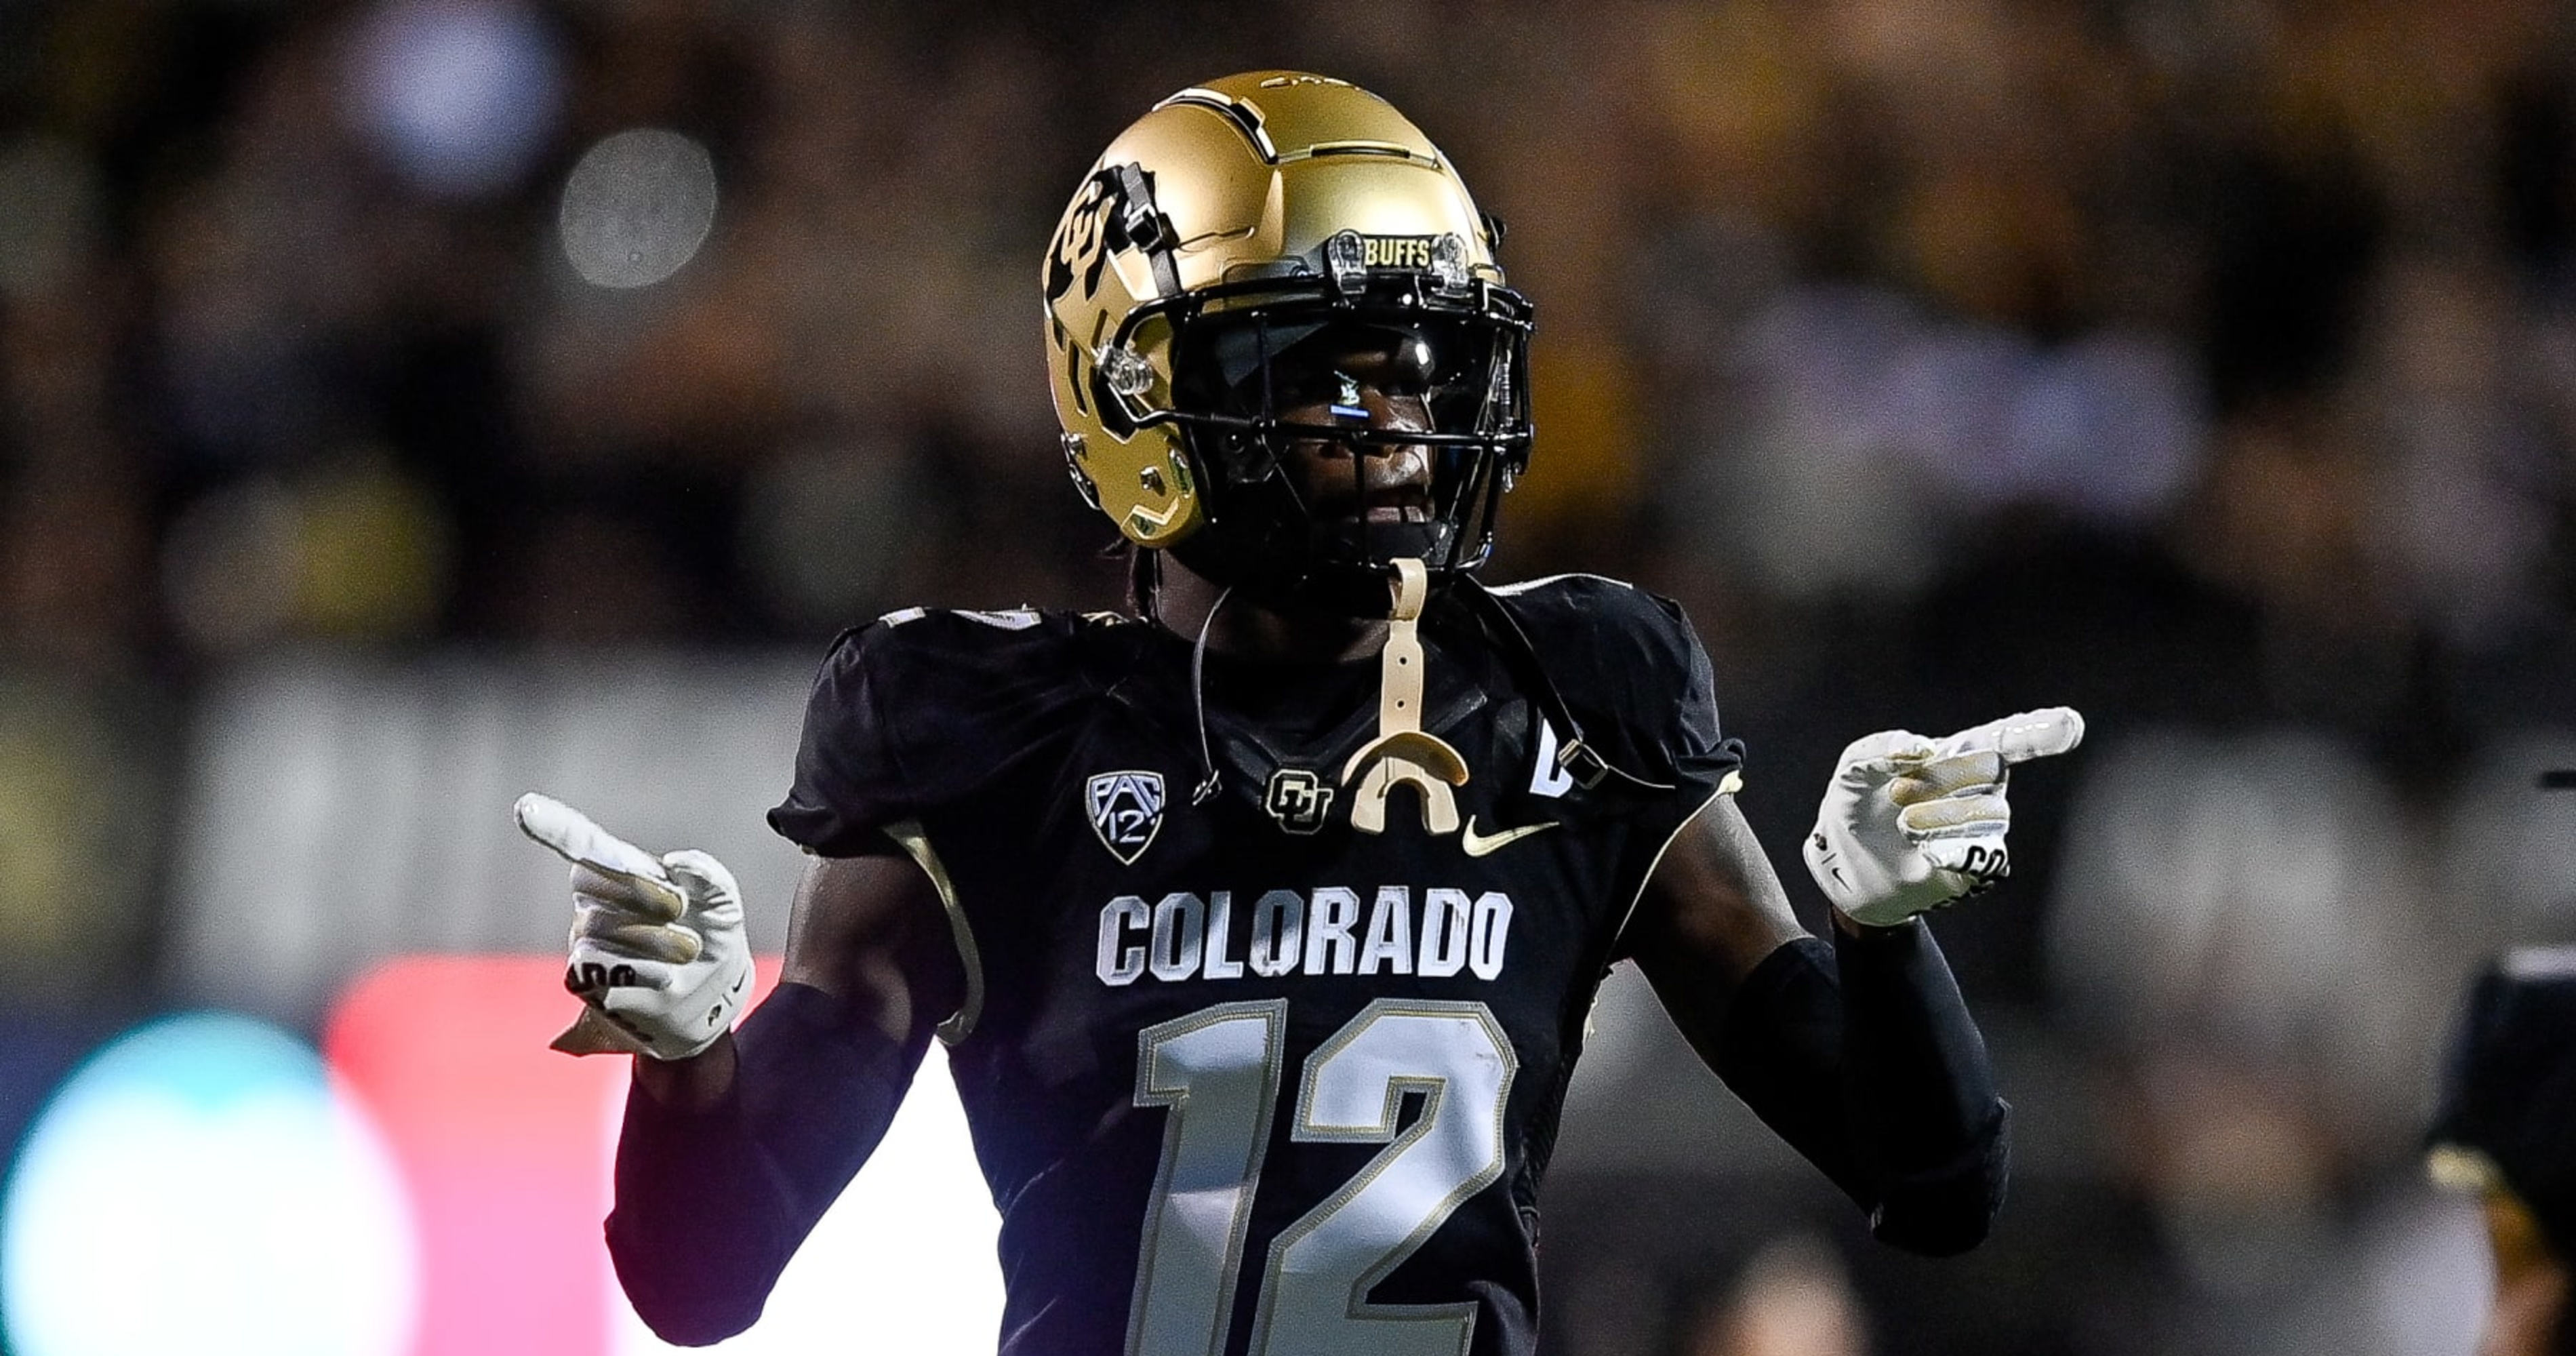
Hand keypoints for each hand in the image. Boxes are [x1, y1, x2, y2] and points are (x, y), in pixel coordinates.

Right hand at [515, 793, 751, 1058]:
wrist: (712, 1000)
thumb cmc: (711, 941)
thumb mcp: (724, 906)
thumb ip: (710, 876)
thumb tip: (677, 862)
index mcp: (624, 873)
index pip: (587, 846)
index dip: (557, 827)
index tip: (526, 808)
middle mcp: (594, 901)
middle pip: (599, 878)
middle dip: (646, 892)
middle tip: (682, 911)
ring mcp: (583, 939)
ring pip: (601, 924)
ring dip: (656, 940)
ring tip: (687, 954)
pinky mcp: (582, 978)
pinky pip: (594, 962)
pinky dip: (639, 967)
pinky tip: (664, 977)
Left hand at [1802, 708, 2083, 927]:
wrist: (1847, 867)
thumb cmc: (1857, 807)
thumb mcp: (1853, 770)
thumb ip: (1878, 749)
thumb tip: (1921, 748)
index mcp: (1958, 756)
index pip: (2005, 738)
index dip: (2038, 731)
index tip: (2070, 724)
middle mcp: (1982, 789)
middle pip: (1989, 767)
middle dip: (1940, 777)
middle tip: (1895, 793)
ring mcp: (1985, 828)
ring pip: (1987, 812)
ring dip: (1938, 816)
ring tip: (1903, 824)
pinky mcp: (1980, 866)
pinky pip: (1985, 856)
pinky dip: (1955, 852)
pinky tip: (1931, 854)